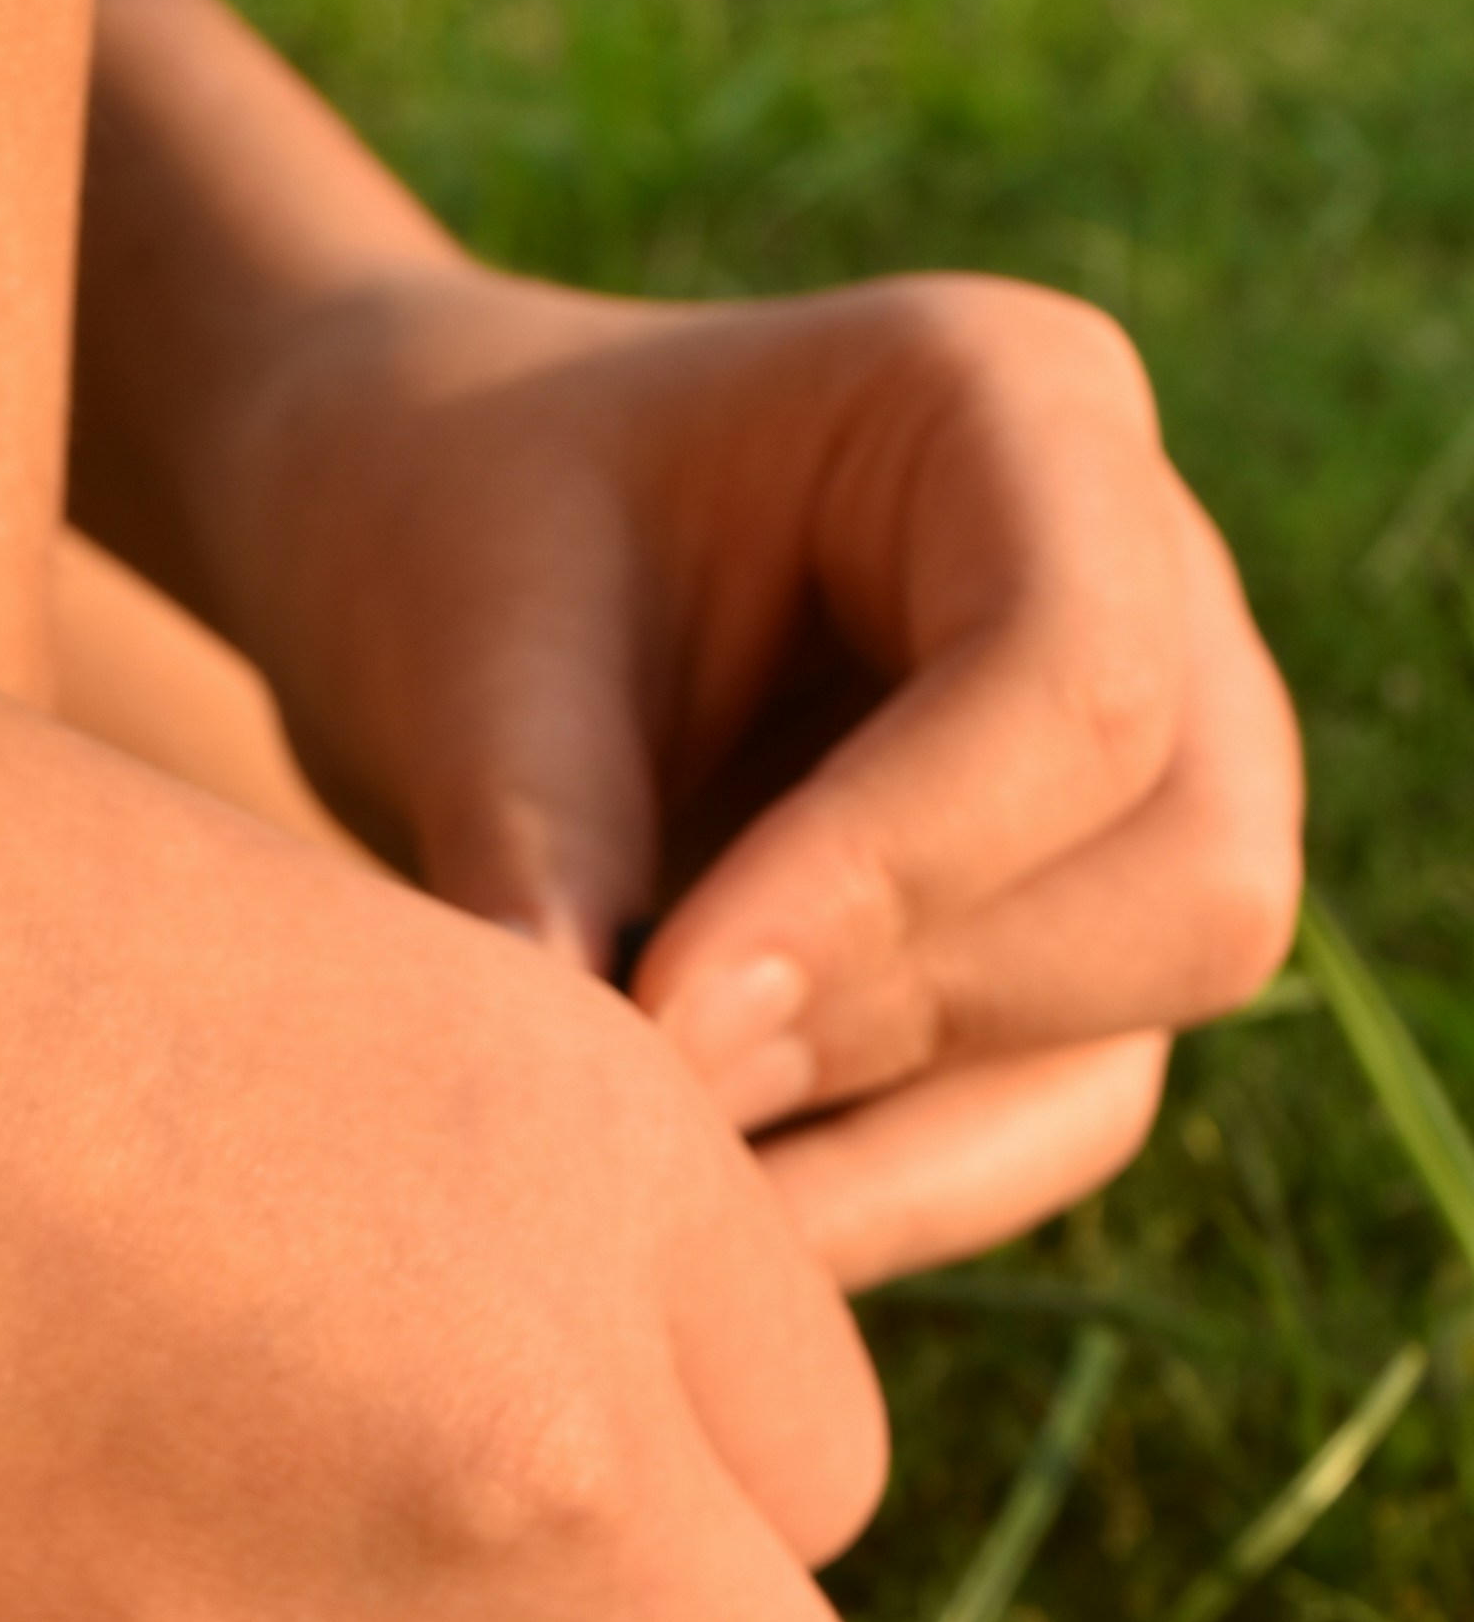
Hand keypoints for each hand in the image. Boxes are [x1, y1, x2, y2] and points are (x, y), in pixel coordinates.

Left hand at [208, 260, 1293, 1277]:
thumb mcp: (466, 641)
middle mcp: (1155, 598)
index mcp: (1019, 410)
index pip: (1078, 685)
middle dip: (906, 1016)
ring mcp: (1146, 795)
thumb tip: (610, 1121)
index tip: (653, 1009)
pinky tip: (689, 1211)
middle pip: (1191, 891)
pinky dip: (869, 1201)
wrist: (430, 561)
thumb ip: (548, 848)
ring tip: (636, 1154)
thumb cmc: (453, 541)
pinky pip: (1040, 1139)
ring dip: (880, 1146)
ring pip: (1125, 1049)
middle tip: (644, 1070)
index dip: (883, 882)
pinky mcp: (1073, 960)